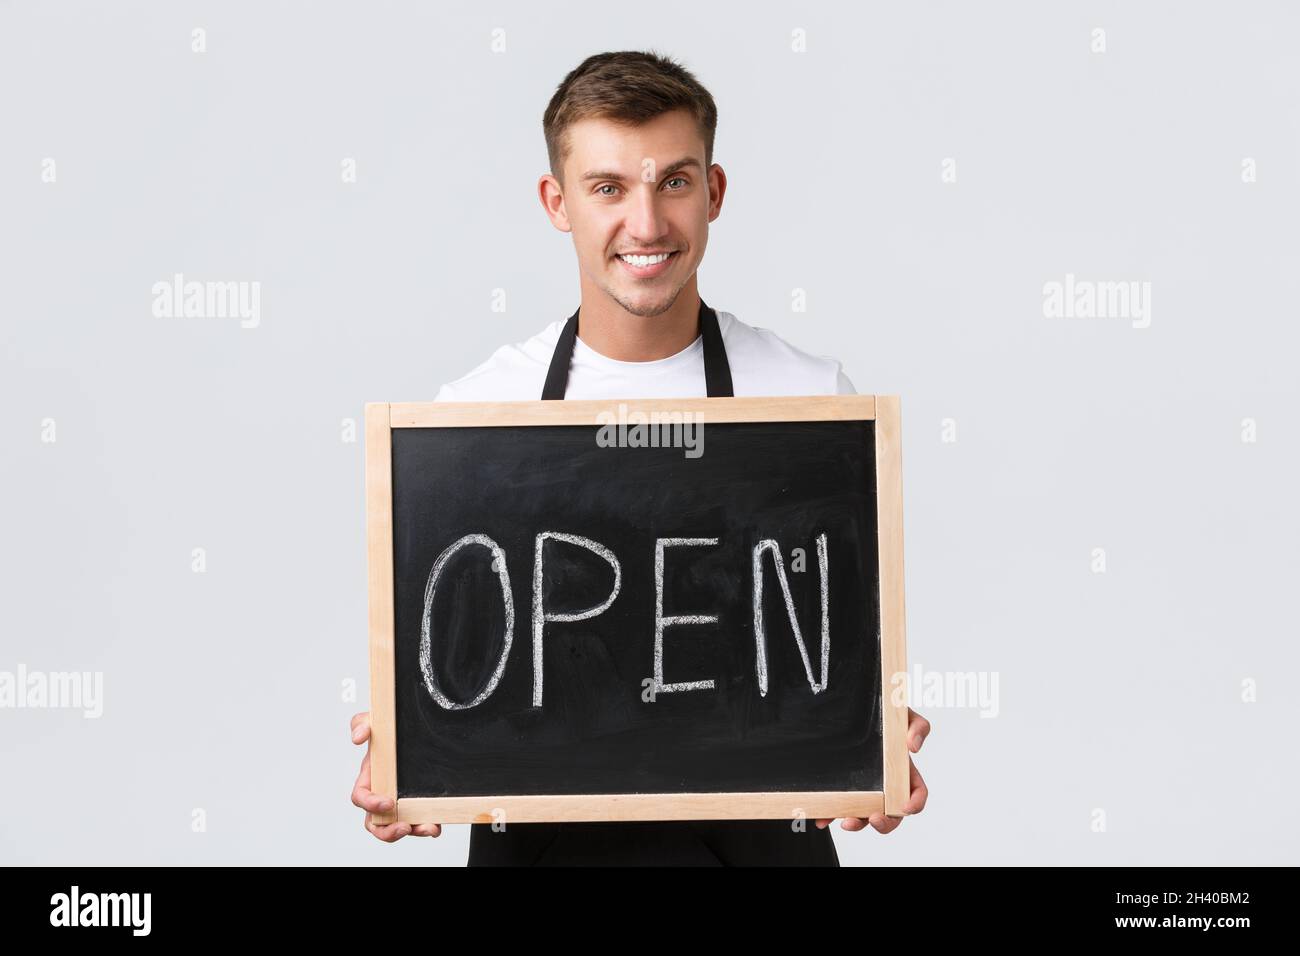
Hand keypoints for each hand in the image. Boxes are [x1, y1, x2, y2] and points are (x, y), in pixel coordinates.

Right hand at [351, 711, 441, 841]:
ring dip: (412, 832)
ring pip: (398, 826)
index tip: (388, 802)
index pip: (360, 798)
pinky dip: (427, 827)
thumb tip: (358, 737)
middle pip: (375, 823)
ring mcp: (399, 802)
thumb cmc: (388, 731)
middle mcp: (382, 794)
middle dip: (387, 831)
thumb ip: (361, 723)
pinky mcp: (416, 804)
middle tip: (404, 827)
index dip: (370, 804)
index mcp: (369, 778)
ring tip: (428, 829)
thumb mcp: (373, 721)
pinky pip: (418, 821)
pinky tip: (437, 826)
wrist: (416, 731)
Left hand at [815, 707, 929, 833]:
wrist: (850, 709)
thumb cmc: (883, 716)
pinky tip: (823, 819)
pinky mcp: (845, 788)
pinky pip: (839, 806)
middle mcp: (886, 784)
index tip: (905, 808)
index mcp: (903, 771)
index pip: (916, 793)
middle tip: (873, 819)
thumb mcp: (903, 715)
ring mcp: (865, 788)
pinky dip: (831, 815)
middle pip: (892, 813)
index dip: (915, 804)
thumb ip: (917, 726)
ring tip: (846, 822)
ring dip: (857, 823)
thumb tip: (913, 746)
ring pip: (865, 814)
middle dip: (885, 823)